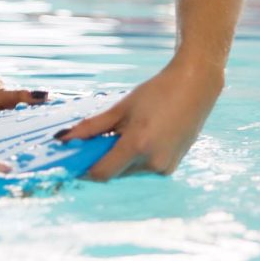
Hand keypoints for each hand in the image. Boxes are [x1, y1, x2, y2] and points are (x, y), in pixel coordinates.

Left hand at [56, 60, 223, 179]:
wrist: (195, 88)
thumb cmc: (156, 93)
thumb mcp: (120, 109)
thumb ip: (92, 127)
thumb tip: (64, 139)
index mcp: (138, 145)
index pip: (102, 172)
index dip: (84, 170)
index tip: (72, 162)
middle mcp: (153, 162)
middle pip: (115, 172)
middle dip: (102, 160)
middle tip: (96, 140)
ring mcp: (165, 167)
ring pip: (129, 171)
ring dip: (119, 159)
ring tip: (126, 131)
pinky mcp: (171, 166)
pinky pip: (144, 168)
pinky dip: (135, 158)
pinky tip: (141, 135)